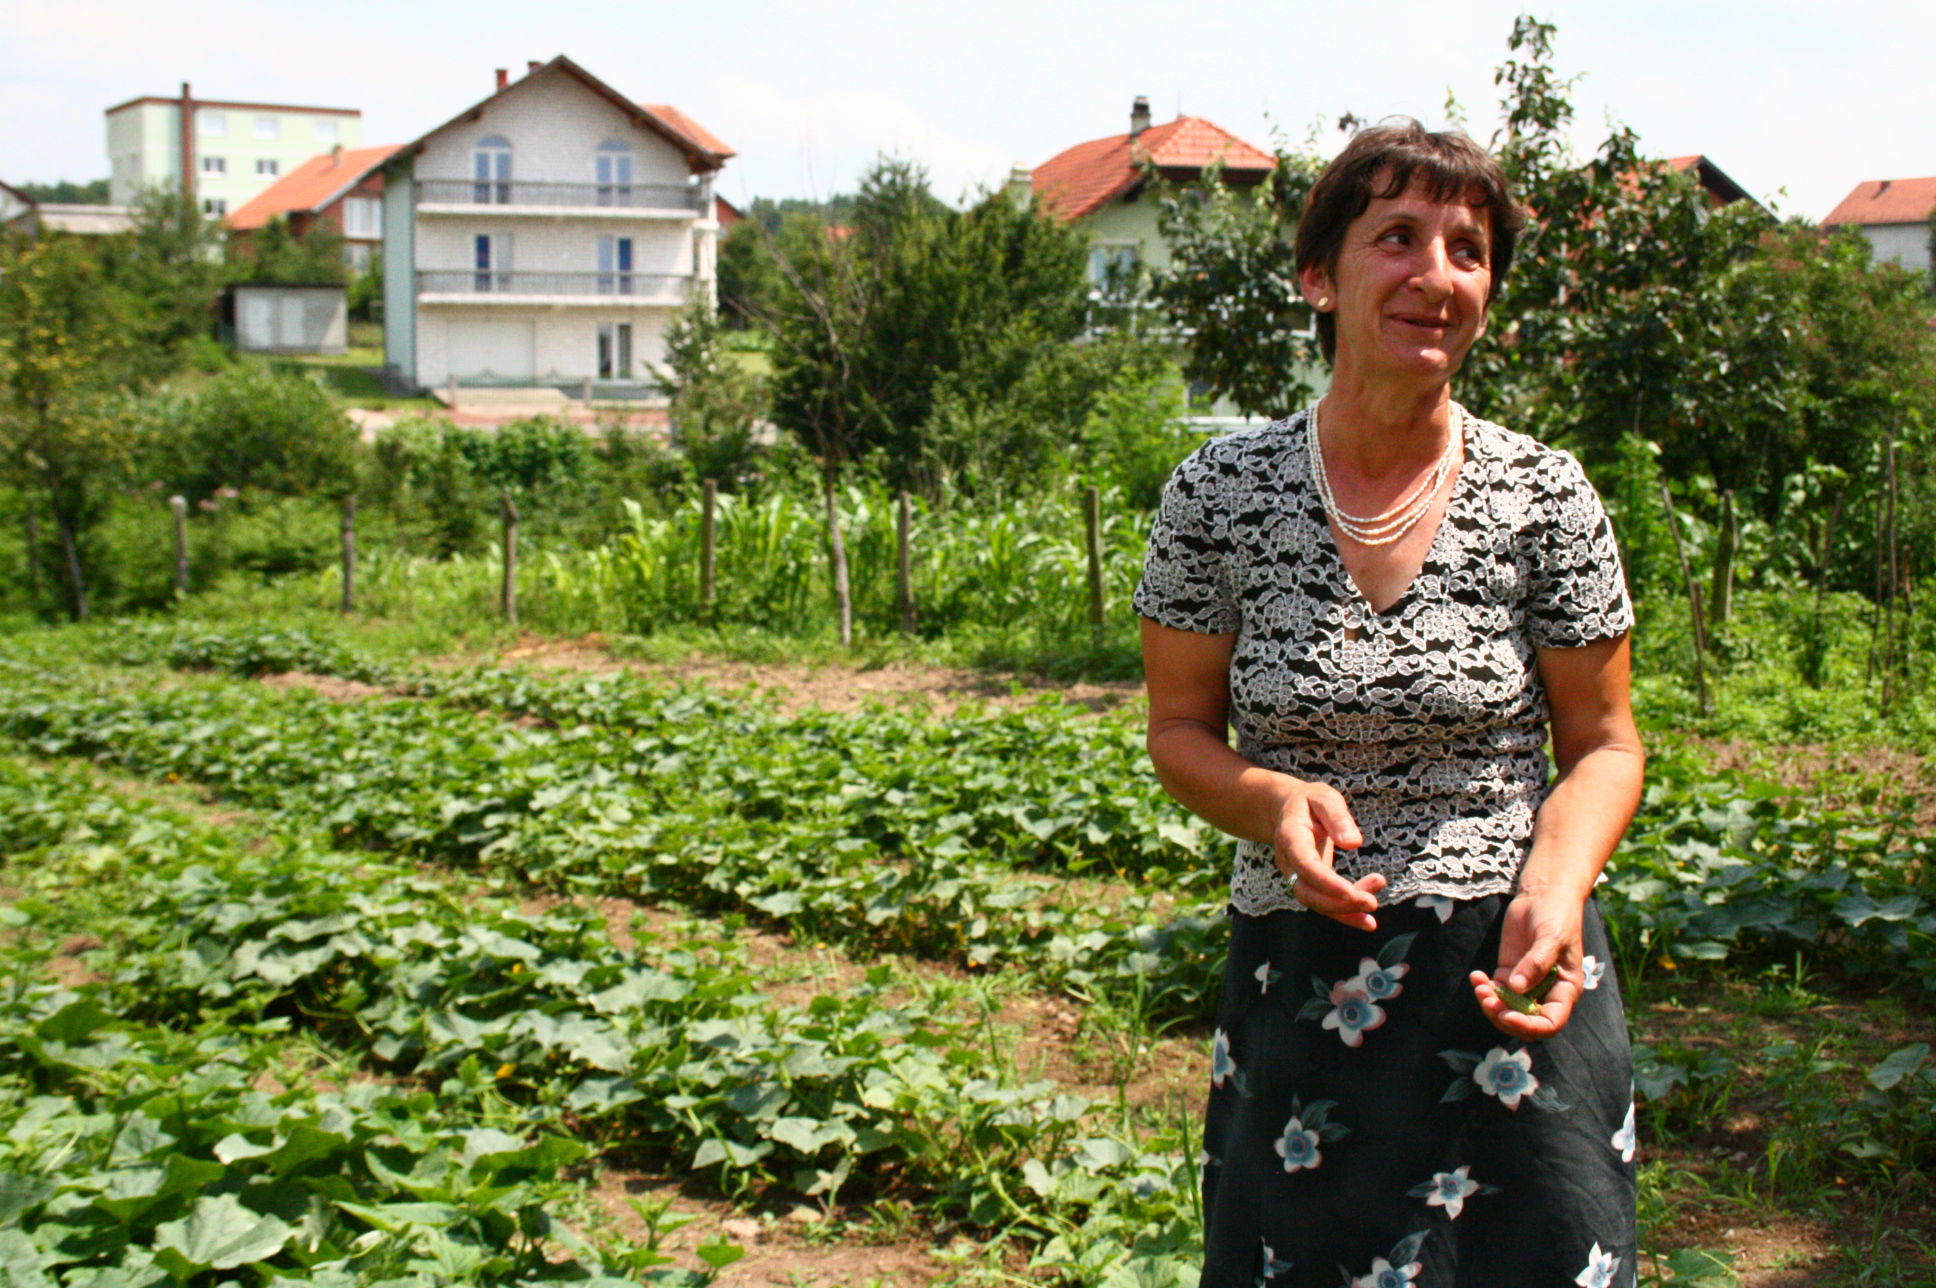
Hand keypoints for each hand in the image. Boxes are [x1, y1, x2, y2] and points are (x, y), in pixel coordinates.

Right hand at [1272, 779, 1380, 931]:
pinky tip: (1367, 919)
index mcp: (1291, 837)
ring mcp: (1296, 875)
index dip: (1328, 884)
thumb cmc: (1308, 802)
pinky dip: (1344, 914)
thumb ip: (1337, 817)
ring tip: (1373, 906)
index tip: (1354, 894)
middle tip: (1371, 903)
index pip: (1306, 866)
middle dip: (1339, 904)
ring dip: (1345, 911)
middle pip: (1307, 892)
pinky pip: (1323, 904)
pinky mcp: (1308, 883)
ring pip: (1315, 902)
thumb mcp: (1324, 798)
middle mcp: (1289, 862)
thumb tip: (1354, 843)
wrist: (1286, 809)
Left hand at [1468, 890, 1584, 1038]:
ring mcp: (1526, 983)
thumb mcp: (1552, 937)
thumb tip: (1516, 988)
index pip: (1550, 1022)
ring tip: (1479, 986)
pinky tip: (1476, 976)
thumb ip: (1536, 963)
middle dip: (1504, 1017)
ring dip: (1491, 1004)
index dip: (1530, 1026)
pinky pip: (1496, 989)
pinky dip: (1484, 987)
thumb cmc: (1557, 915)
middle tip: (1487, 1001)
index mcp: (1565, 990)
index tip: (1508, 1015)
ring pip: (1507, 1008)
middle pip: (1525, 1021)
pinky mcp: (1509, 971)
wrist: (1543, 895)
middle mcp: (1546, 992)